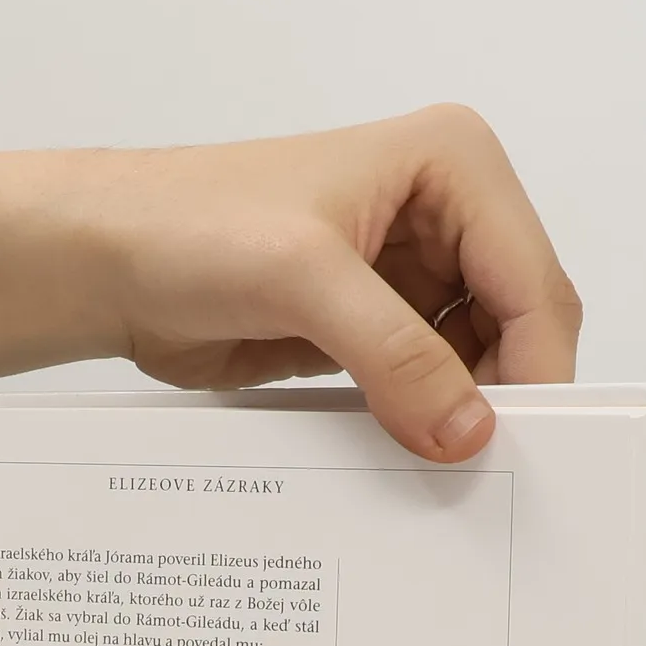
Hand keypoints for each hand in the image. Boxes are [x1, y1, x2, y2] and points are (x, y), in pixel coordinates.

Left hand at [0, 108, 577, 462]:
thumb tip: (468, 430)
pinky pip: (415, 391)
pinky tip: (403, 465)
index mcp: (453, 165)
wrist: (108, 265)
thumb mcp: (303, 280)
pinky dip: (414, 428)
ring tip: (442, 479)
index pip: (532, 280)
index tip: (523, 447)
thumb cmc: (189, 228)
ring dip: (456, 420)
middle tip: (490, 479)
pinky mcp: (364, 331)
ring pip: (470, 366)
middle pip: (515, 326)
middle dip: (503, 397)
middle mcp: (443, 214)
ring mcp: (405, 277)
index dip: (537, 367)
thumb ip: (395, 353)